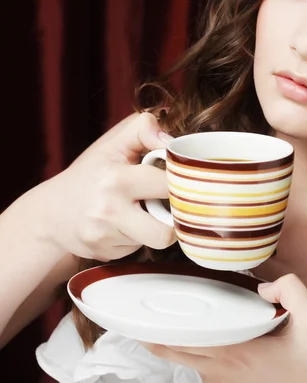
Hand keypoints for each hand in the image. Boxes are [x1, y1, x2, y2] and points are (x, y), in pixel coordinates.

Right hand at [32, 112, 175, 260]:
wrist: (51, 212)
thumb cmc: (91, 173)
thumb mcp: (113, 142)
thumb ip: (144, 128)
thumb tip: (171, 141)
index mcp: (116, 180)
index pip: (169, 186)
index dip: (180, 183)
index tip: (178, 180)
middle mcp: (109, 211)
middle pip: (167, 231)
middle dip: (173, 216)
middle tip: (166, 202)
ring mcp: (105, 236)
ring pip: (157, 241)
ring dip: (156, 227)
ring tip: (143, 211)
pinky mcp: (105, 254)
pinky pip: (139, 248)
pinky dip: (138, 237)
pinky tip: (124, 225)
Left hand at [143, 274, 306, 382]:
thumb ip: (292, 291)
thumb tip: (265, 285)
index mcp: (235, 350)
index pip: (184, 339)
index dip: (158, 328)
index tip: (141, 311)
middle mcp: (220, 368)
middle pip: (172, 352)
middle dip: (151, 334)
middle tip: (137, 314)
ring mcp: (220, 380)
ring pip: (183, 360)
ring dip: (169, 342)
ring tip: (161, 320)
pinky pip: (197, 366)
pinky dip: (187, 350)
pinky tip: (191, 336)